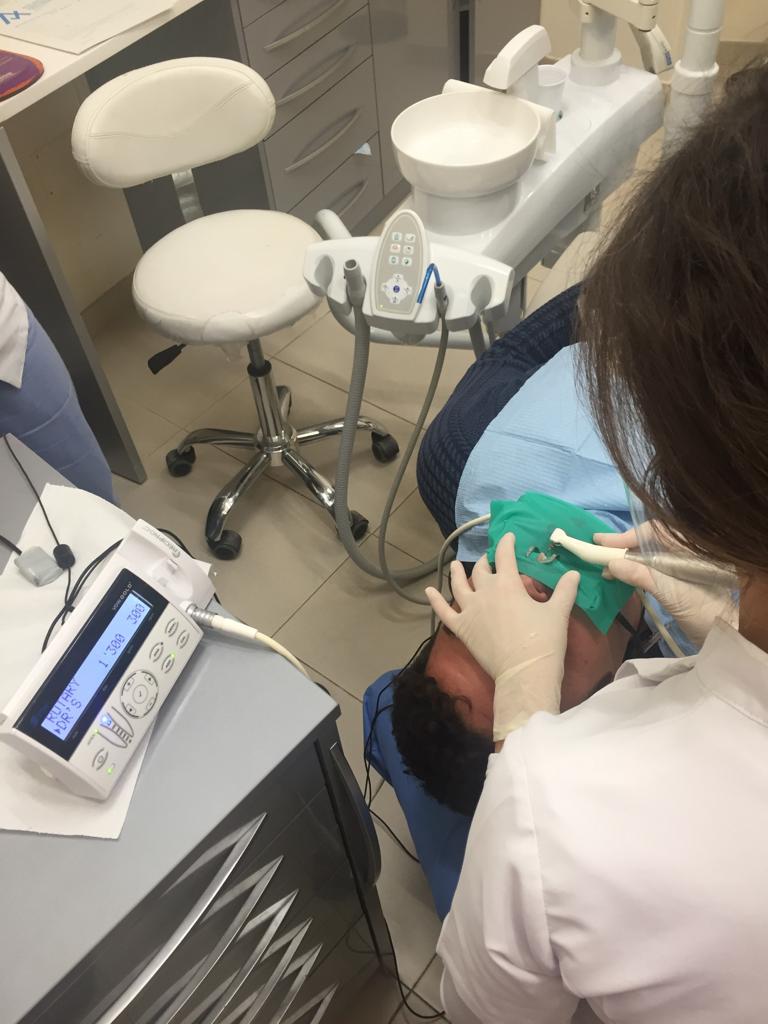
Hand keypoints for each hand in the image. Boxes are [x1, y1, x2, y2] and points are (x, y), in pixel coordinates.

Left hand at [425, 533, 579, 739]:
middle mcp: (484, 592)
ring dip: (456, 573)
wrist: (524, 672)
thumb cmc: (544, 641)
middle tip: (489, 560)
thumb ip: (565, 590)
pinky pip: (443, 611)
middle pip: (481, 570)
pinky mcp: (461, 628)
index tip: (508, 537)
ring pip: (459, 586)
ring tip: (454, 565)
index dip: (506, 543)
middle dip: (485, 561)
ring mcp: (469, 610)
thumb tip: (574, 573)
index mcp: (507, 584)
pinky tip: (428, 591)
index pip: (505, 556)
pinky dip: (435, 600)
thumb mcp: (558, 613)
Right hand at [594, 524, 737, 645]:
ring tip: (605, 565)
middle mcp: (688, 550)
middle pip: (651, 539)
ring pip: (651, 553)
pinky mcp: (682, 579)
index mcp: (691, 547)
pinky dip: (636, 569)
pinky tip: (621, 574)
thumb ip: (644, 577)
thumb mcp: (673, 595)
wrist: (730, 636)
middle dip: (624, 544)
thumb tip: (612, 564)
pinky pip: (654, 566)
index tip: (603, 543)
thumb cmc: (706, 614)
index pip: (655, 531)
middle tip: (598, 546)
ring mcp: (685, 565)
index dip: (628, 535)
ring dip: (627, 558)